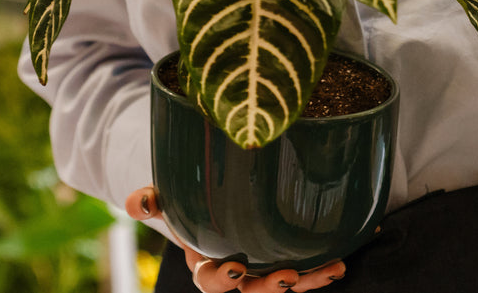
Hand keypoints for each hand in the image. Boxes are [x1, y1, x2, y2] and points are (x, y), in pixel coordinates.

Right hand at [126, 187, 345, 291]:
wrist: (208, 194)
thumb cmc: (186, 198)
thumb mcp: (167, 197)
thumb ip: (151, 200)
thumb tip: (136, 204)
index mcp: (205, 262)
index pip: (210, 280)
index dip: (221, 279)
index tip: (234, 267)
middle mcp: (236, 272)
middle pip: (251, 291)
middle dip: (269, 289)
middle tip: (286, 278)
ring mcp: (262, 268)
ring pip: (285, 284)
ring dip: (308, 281)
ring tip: (330, 270)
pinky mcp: (285, 257)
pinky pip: (306, 268)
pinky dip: (323, 267)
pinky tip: (341, 259)